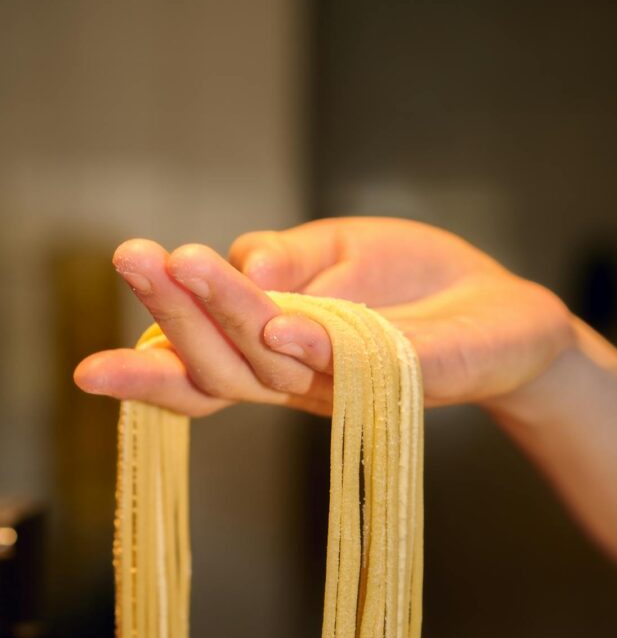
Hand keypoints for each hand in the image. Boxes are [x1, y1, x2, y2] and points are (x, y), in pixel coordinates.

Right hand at [74, 218, 573, 416]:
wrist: (506, 313)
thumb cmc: (414, 283)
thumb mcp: (338, 251)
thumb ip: (287, 259)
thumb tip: (244, 267)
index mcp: (279, 354)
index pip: (205, 368)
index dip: (150, 371)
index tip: (88, 371)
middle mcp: (306, 381)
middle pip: (225, 367)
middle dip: (176, 315)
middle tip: (134, 259)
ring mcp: (355, 386)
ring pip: (276, 365)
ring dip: (227, 316)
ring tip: (183, 263)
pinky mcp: (412, 378)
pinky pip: (357, 366)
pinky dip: (314, 343)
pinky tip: (279, 321)